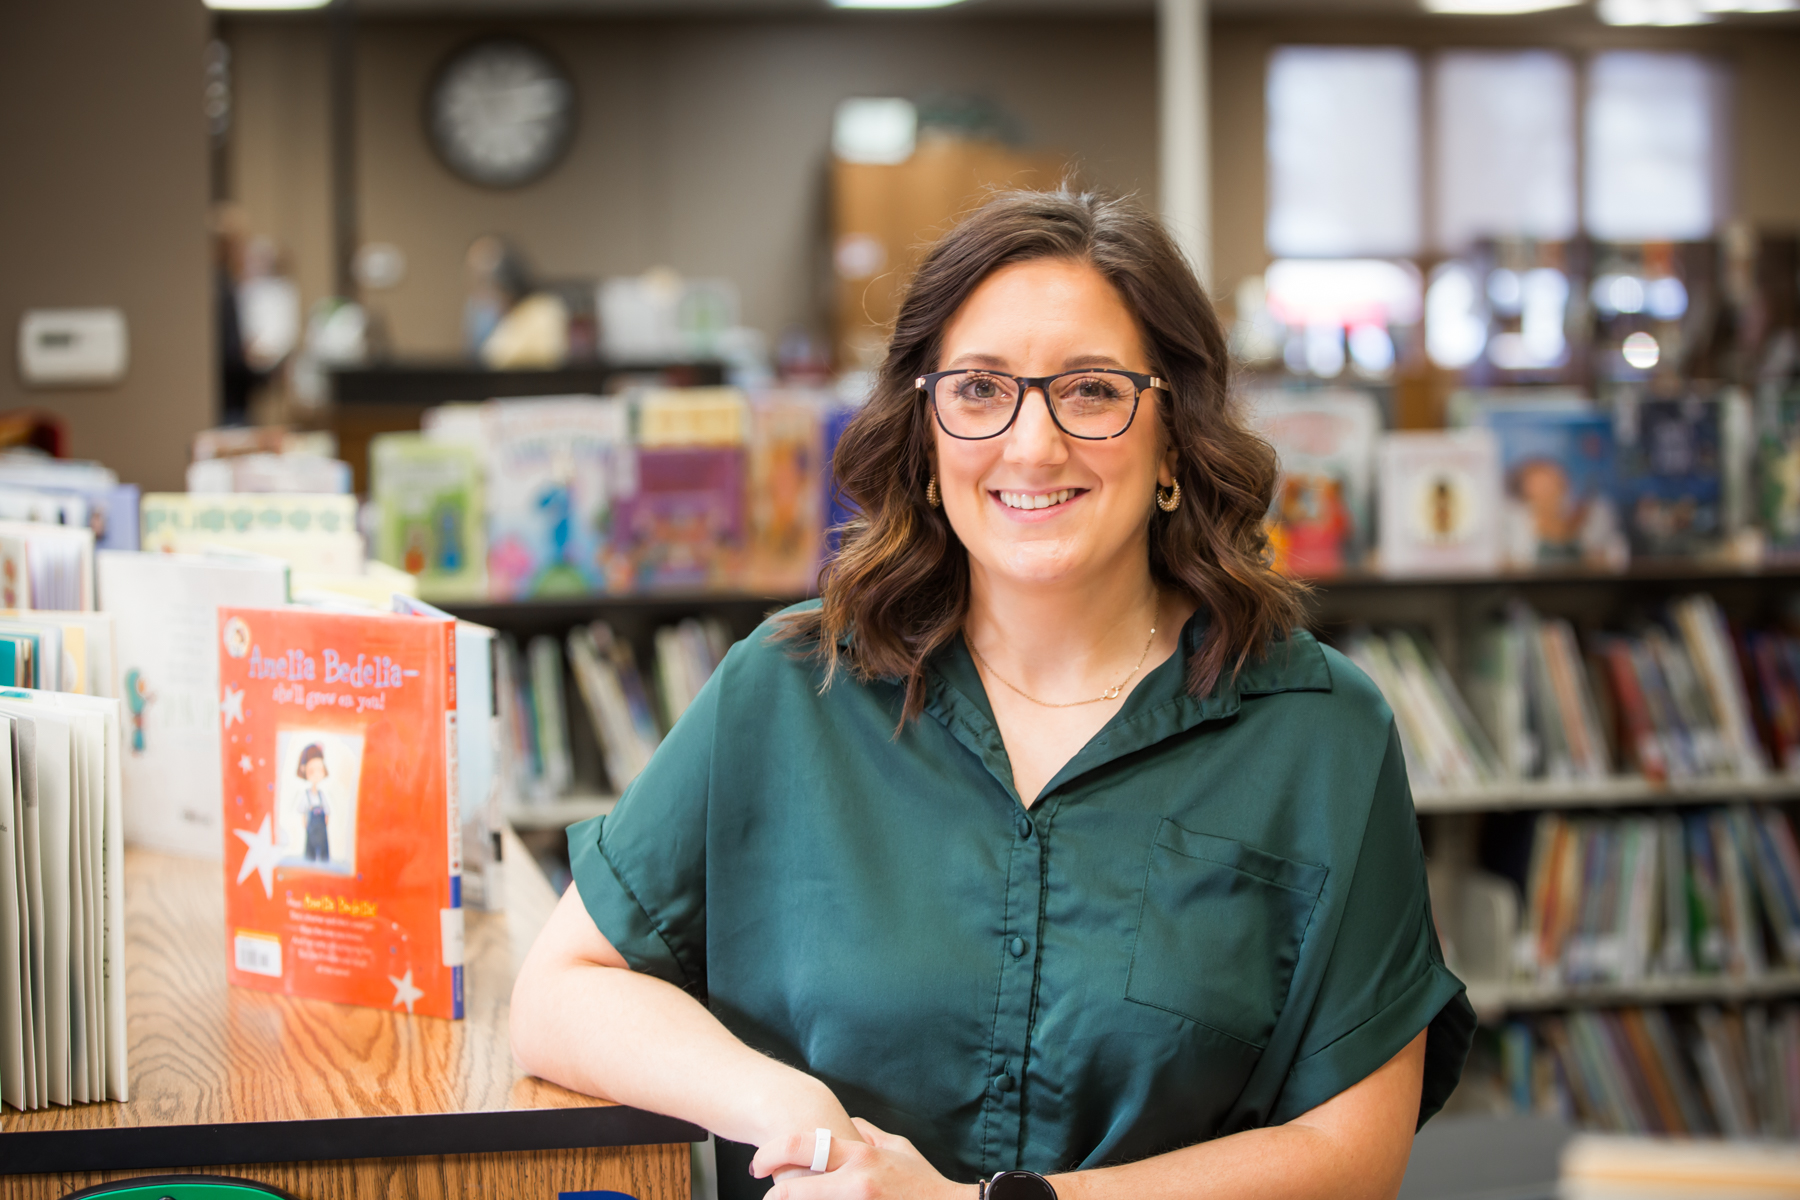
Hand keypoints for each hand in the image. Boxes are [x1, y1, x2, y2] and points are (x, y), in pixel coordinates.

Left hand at [752, 1117, 974, 1199]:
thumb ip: (868, 1135)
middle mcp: (855, 1184)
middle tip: (769, 1194)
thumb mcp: (898, 1149)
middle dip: (774, 1194)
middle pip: (791, 1190)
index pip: (801, 1146)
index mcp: (861, 1156)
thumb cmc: (923, 1184)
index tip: (758, 1163)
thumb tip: (846, 1125)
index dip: (770, 1153)